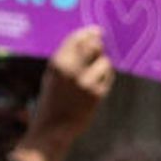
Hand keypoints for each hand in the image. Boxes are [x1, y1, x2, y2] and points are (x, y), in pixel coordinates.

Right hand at [30, 27, 117, 155]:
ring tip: (93, 75)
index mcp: (58, 63)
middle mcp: (72, 70)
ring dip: (102, 65)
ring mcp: (86, 83)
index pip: (78, 39)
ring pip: (105, 62)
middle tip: (99, 50)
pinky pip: (108, 77)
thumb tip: (92, 39)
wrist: (52, 129)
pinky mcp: (97, 95)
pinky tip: (96, 85)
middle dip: (98, 46)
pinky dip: (105, 78)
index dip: (90, 32)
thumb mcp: (52, 75)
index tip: (98, 31)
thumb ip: (67, 57)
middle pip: (94, 46)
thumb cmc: (52, 99)